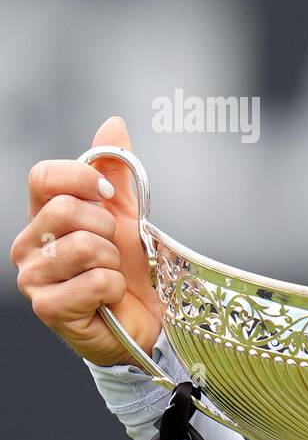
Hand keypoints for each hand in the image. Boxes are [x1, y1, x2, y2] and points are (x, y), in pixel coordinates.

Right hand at [11, 116, 161, 367]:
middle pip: (66, 210)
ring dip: (113, 261)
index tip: (110, 195)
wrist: (146, 316)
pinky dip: (113, 288)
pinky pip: (94, 281)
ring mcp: (33, 278)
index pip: (43, 176)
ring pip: (84, 246)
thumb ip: (116, 169)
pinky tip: (108, 298)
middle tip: (113, 249)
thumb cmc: (129, 266)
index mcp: (42, 215)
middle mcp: (29, 244)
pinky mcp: (47, 307)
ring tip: (110, 274)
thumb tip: (112, 123)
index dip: (82, 178)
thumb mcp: (126, 212)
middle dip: (107, 229)